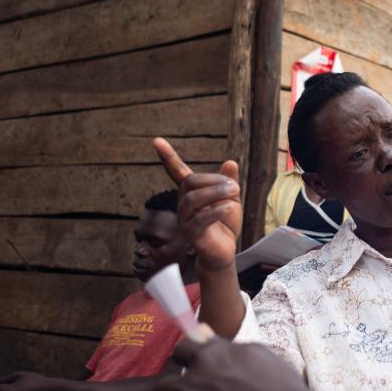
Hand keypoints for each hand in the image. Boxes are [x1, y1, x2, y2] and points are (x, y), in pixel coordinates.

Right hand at [153, 138, 242, 271]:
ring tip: (235, 193)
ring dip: (216, 193)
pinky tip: (229, 208)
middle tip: (235, 186)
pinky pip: (200, 219)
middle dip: (213, 180)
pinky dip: (217, 210)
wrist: (224, 250)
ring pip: (193, 199)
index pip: (176, 171)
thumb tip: (230, 161)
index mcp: (191, 192)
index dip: (167, 156)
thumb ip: (229, 181)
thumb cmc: (224, 223)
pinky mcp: (192, 235)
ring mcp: (185, 220)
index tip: (156, 141)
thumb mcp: (231, 198)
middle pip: (190, 182)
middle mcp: (183, 204)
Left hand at [154, 337, 350, 390]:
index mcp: (209, 357)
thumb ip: (226, 347)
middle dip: (174, 390)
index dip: (188, 357)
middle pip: (163, 387)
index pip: (181, 349)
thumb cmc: (280, 388)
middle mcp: (193, 384)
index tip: (193, 363)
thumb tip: (205, 337)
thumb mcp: (257, 354)